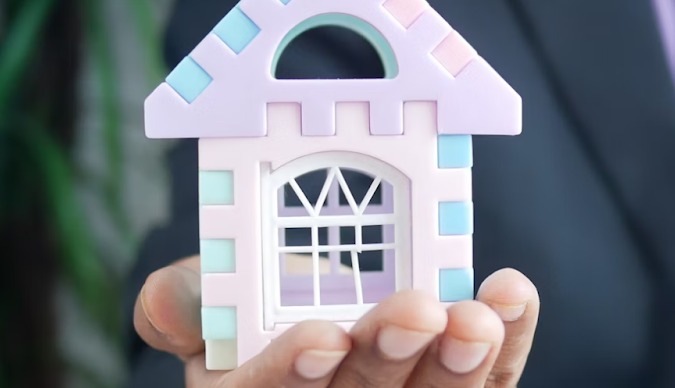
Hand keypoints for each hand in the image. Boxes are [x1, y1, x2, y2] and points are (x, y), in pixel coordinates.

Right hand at [134, 256, 539, 386]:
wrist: (323, 303)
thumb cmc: (258, 304)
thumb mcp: (209, 295)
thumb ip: (185, 298)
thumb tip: (163, 306)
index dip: (291, 375)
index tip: (322, 337)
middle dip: (387, 361)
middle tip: (418, 311)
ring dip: (458, 367)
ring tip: (474, 316)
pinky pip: (491, 384)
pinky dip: (508, 341)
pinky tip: (511, 296)